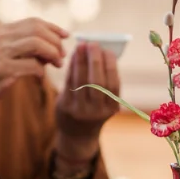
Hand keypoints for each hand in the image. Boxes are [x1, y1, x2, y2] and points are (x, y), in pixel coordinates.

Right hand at [0, 18, 67, 134]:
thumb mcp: (0, 53)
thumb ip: (22, 47)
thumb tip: (53, 47)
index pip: (33, 22)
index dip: (53, 28)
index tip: (66, 36)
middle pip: (37, 31)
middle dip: (55, 42)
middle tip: (62, 55)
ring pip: (37, 45)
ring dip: (52, 55)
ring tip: (57, 65)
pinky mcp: (2, 70)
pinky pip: (32, 67)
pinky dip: (41, 72)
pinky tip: (39, 79)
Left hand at [54, 42, 120, 161]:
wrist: (77, 134)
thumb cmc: (94, 110)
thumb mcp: (105, 102)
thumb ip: (106, 81)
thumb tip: (103, 51)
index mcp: (112, 108)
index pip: (113, 83)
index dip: (111, 65)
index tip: (107, 50)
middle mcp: (97, 111)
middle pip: (97, 82)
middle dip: (96, 60)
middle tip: (94, 43)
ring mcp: (80, 110)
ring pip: (81, 81)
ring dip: (81, 60)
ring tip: (81, 45)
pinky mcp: (66, 107)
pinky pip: (69, 83)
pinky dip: (71, 67)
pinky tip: (73, 57)